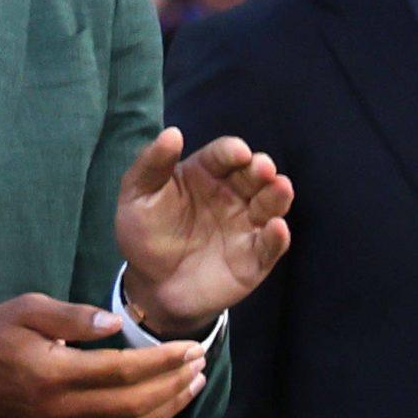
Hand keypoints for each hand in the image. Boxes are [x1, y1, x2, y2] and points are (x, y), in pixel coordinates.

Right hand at [0, 294, 208, 417]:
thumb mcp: (26, 309)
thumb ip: (71, 316)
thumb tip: (115, 324)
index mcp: (52, 373)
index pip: (121, 371)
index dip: (161, 361)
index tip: (189, 347)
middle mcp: (61, 409)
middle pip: (134, 403)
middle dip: (173, 383)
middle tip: (199, 363)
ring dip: (168, 409)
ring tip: (193, 386)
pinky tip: (165, 411)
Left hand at [116, 129, 293, 334]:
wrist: (150, 284)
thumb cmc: (144, 233)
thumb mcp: (137, 196)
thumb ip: (152, 165)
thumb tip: (172, 133)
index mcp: (204, 175)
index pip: (224, 156)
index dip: (232, 151)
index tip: (238, 152)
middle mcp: (232, 195)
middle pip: (253, 176)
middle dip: (261, 169)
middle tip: (263, 168)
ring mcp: (246, 225)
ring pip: (270, 205)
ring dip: (277, 195)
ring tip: (280, 187)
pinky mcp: (254, 258)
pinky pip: (271, 246)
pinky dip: (277, 237)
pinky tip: (276, 227)